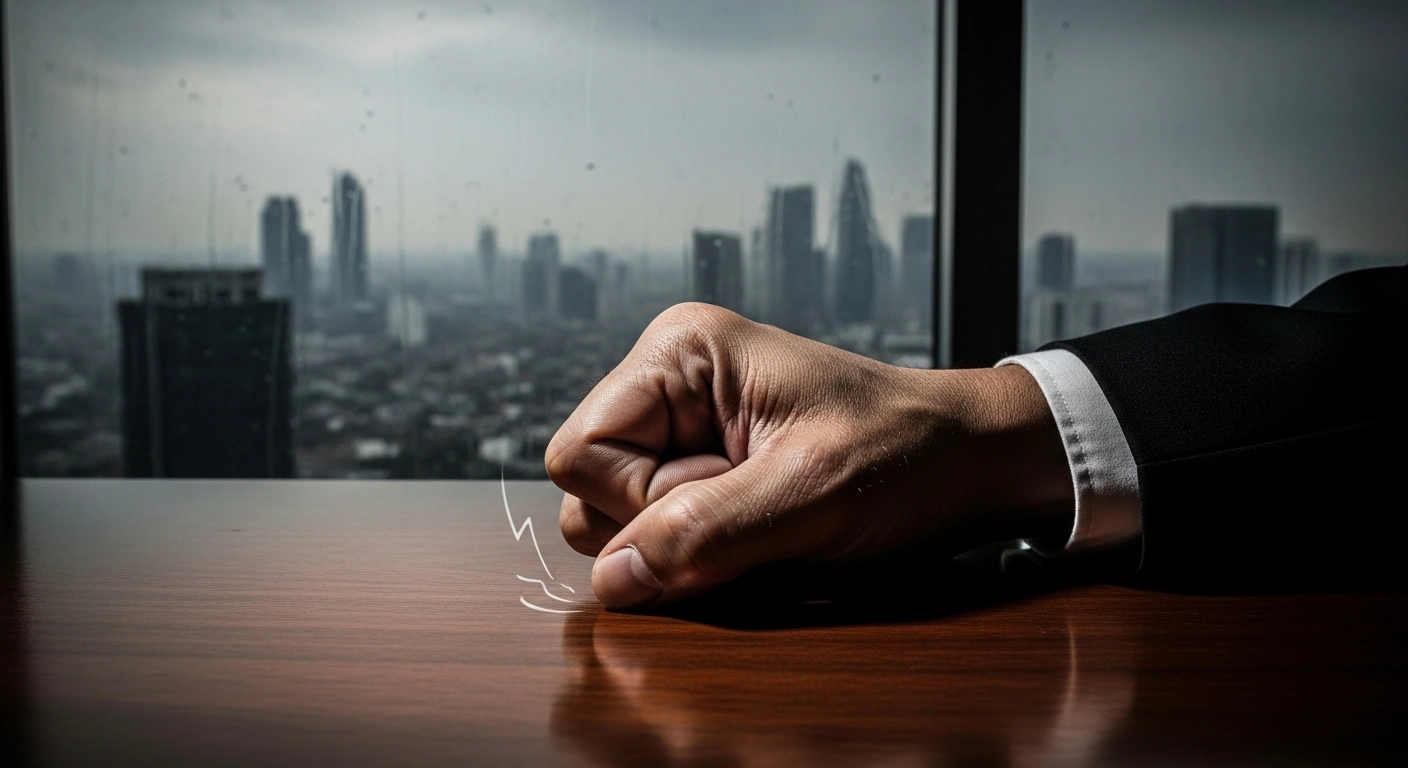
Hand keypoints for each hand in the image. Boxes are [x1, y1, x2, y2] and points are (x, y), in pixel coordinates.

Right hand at [546, 303, 1073, 609]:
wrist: (970, 463)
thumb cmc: (907, 452)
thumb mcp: (811, 493)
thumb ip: (706, 534)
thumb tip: (613, 581)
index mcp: (678, 353)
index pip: (580, 455)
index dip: (641, 502)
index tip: (728, 493)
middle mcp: (667, 385)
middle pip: (588, 491)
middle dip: (664, 526)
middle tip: (756, 507)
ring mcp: (683, 429)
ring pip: (617, 521)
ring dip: (686, 546)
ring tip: (764, 521)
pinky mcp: (703, 471)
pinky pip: (662, 533)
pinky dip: (704, 554)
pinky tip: (762, 534)